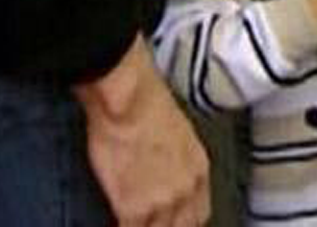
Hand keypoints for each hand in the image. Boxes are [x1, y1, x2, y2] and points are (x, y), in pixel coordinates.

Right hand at [73, 36, 210, 226]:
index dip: (185, 221)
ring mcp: (161, 203)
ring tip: (134, 221)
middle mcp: (185, 190)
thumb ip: (176, 160)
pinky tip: (116, 222)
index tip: (174, 222)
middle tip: (153, 222)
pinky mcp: (133, 209)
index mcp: (198, 170)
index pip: (199, 213)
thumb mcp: (178, 133)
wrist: (129, 101)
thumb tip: (164, 168)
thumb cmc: (147, 103)